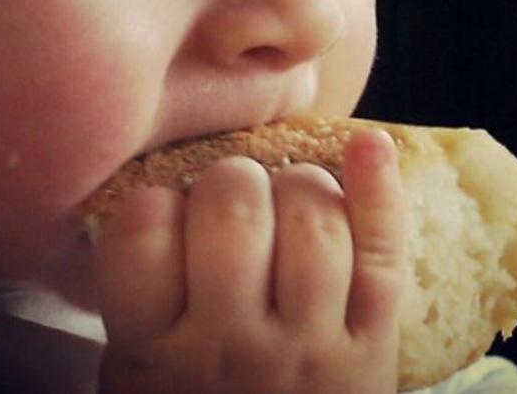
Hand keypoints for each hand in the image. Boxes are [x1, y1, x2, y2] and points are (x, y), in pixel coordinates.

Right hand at [94, 129, 405, 393]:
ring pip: (313, 220)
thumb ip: (139, 293)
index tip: (166, 211)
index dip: (155, 203)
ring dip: (299, 186)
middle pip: (235, 210)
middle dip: (233, 182)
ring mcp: (310, 344)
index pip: (143, 229)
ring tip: (288, 200)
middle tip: (233, 198)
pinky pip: (382, 253)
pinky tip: (369, 147)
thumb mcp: (133, 369)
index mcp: (154, 352)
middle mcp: (232, 346)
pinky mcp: (373, 342)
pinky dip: (378, 189)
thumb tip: (163, 187)